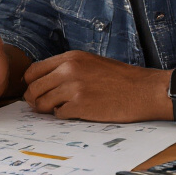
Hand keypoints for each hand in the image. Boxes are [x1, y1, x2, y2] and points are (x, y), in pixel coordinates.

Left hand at [22, 51, 165, 120]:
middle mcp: (68, 70)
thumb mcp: (90, 63)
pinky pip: (58, 115)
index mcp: (70, 58)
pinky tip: (77, 112)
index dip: (31, 84)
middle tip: (42, 106)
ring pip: (42, 103)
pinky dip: (64, 116)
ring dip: (48, 110)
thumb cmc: (120, 79)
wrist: (144, 90)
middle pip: (33, 88)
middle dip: (35, 100)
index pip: (34, 71)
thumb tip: (43, 82)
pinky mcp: (80, 106)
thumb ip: (66, 69)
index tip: (35, 91)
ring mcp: (73, 88)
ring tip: (62, 109)